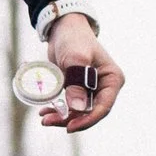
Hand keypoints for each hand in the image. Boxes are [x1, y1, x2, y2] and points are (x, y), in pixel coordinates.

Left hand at [41, 12, 122, 132]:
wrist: (63, 28)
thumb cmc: (73, 39)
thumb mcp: (75, 59)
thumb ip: (77, 82)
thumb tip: (77, 107)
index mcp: (112, 79)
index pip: (103, 107)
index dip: (87, 120)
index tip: (69, 127)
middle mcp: (105, 86)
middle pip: (89, 112)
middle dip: (70, 120)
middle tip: (48, 121)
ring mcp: (91, 89)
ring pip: (78, 112)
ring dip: (62, 117)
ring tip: (44, 117)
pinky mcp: (78, 89)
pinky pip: (70, 105)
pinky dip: (58, 110)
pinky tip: (45, 111)